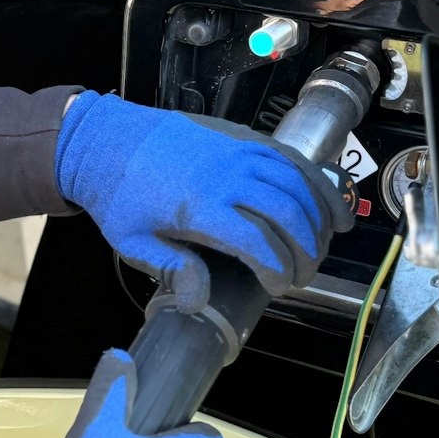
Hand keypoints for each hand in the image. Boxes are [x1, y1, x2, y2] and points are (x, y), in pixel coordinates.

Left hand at [54, 91, 347, 309]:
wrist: (107, 139)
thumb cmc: (119, 195)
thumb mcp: (132, 241)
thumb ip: (170, 269)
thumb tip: (198, 301)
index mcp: (198, 206)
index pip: (258, 242)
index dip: (278, 269)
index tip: (278, 288)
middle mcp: (227, 175)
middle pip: (288, 213)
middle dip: (305, 251)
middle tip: (303, 276)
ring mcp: (239, 151)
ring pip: (297, 183)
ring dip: (318, 217)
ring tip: (323, 247)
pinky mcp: (244, 137)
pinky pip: (291, 157)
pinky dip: (318, 182)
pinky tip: (331, 206)